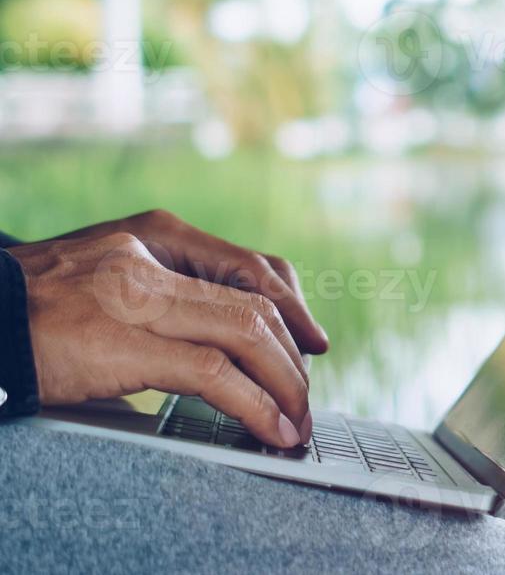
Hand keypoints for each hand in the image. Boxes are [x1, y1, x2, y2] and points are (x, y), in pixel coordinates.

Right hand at [10, 211, 326, 447]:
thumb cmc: (35, 305)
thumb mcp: (109, 273)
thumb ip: (164, 290)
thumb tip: (226, 337)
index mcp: (156, 233)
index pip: (253, 267)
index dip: (293, 307)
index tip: (314, 345)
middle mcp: (153, 256)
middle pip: (258, 303)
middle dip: (293, 358)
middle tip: (304, 399)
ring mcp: (137, 297)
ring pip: (246, 334)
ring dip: (283, 384)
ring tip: (295, 422)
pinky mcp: (121, 343)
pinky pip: (214, 373)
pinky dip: (254, 404)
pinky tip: (268, 427)